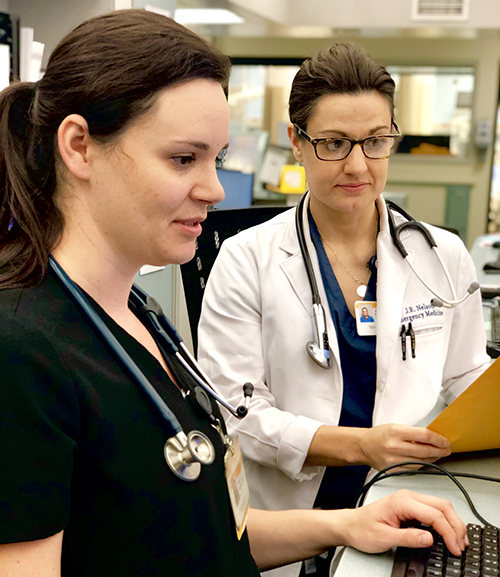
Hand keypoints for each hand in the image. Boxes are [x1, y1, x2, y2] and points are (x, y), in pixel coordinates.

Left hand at [340, 490, 467, 555]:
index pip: (434, 514)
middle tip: (461, 545)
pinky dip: (445, 521)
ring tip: (459, 540)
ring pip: (440, 506)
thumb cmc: (362, 529)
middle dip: (456, 526)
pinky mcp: (410, 507)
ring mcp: (409, 500)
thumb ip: (407, 538)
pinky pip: (433, 510)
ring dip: (452, 522)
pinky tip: (448, 532)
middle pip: (442, 506)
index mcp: (401, 501)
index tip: (454, 548)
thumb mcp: (383, 538)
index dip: (448, 532)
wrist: (350, 525)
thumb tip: (429, 538)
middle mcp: (407, 497)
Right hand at [359, 424, 450, 469]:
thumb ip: (413, 432)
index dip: (438, 439)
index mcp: (396, 432)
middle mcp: (395, 446)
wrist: (363, 446)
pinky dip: (422, 465)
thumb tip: (432, 437)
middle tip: (447, 449)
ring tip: (438, 454)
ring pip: (421, 462)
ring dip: (433, 458)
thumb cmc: (379, 435)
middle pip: (425, 450)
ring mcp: (394, 460)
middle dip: (440, 450)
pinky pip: (414, 469)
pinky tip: (426, 461)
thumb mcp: (395, 426)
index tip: (445, 441)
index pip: (424, 436)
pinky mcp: (394, 470)